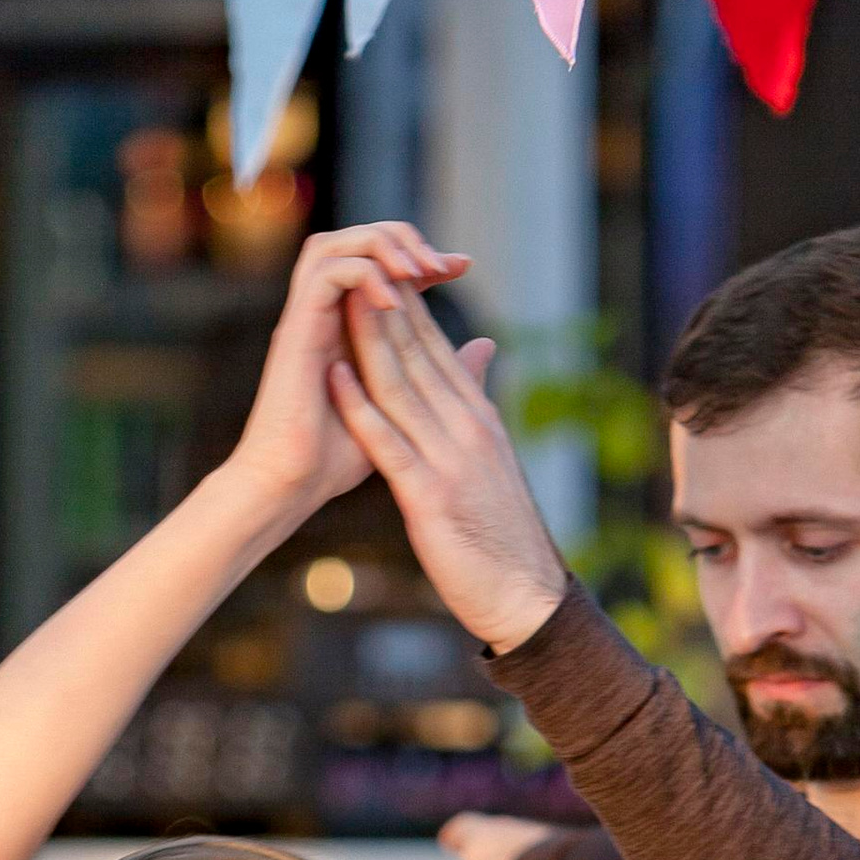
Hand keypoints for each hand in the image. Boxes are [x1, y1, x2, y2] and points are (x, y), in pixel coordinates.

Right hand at [227, 225, 467, 528]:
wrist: (291, 486)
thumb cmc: (336, 459)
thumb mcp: (407, 408)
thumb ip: (442, 370)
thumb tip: (485, 346)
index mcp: (348, 327)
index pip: (385, 267)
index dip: (423, 258)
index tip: (462, 266)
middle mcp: (325, 314)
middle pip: (358, 240)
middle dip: (404, 239)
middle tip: (443, 265)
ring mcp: (308, 318)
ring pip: (339, 242)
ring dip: (382, 247)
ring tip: (420, 272)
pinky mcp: (296, 329)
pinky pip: (327, 272)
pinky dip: (363, 274)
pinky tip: (395, 300)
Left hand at [330, 284, 568, 653]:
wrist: (525, 596)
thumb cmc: (504, 536)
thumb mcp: (493, 465)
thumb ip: (478, 409)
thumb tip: (481, 355)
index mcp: (480, 420)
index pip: (439, 351)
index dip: (406, 308)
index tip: (378, 273)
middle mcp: (467, 429)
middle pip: (419, 355)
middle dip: (384, 306)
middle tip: (354, 263)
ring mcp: (449, 460)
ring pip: (401, 386)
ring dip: (368, 339)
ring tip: (340, 297)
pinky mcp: (430, 497)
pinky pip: (388, 442)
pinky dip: (359, 405)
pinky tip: (334, 373)